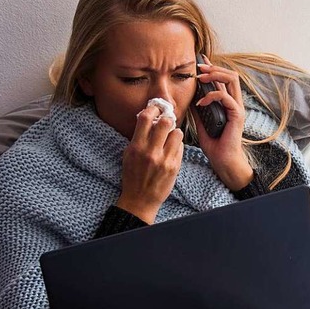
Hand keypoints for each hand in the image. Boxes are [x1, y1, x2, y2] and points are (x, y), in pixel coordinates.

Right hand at [117, 105, 183, 222]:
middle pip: (165, 122)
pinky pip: (180, 147)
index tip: (155, 109)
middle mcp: (151, 152)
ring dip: (174, 132)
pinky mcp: (175, 166)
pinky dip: (177, 145)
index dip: (152, 109)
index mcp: (136, 147)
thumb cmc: (133, 176)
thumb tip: (148, 119)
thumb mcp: (129, 154)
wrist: (140, 199)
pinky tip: (172, 149)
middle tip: (167, 120)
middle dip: (167, 118)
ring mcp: (164, 160)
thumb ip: (138, 137)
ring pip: (177, 133)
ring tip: (170, 137)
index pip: (145, 118)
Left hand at [194, 56, 252, 190]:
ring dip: (215, 75)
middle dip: (214, 67)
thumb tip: (190, 97)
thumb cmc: (214, 144)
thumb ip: (198, 110)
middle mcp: (234, 102)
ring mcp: (237, 108)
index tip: (200, 61)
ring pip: (232, 80)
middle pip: (230, 74)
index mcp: (227, 103)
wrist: (223, 161)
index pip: (223, 79)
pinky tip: (200, 102)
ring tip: (201, 78)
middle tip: (199, 67)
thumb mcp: (201, 123)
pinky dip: (211, 96)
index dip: (213, 68)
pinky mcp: (237, 115)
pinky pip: (225, 97)